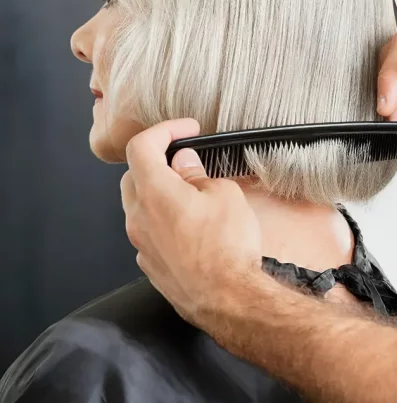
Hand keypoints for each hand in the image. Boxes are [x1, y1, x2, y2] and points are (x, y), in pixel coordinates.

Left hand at [120, 119, 262, 325]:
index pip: (142, 146)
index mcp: (154, 192)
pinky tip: (190, 227)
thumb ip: (198, 174)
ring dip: (159, 193)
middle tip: (187, 162)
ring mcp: (141, 244)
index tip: (187, 130)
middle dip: (157, 162)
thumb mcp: (224, 195)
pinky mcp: (150, 265)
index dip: (164, 130)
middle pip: (134, 176)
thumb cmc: (228, 246)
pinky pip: (149, 233)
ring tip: (192, 196)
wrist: (228, 299)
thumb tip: (185, 163)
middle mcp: (138, 217)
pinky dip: (163, 221)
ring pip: (139, 207)